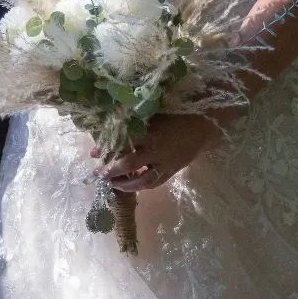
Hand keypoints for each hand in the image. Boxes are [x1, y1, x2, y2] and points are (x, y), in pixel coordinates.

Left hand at [101, 113, 223, 193]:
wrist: (204, 123)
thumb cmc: (176, 112)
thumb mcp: (154, 112)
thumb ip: (134, 120)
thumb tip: (111, 125)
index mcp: (150, 132)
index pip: (122, 143)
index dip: (107, 149)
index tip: (93, 153)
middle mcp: (156, 150)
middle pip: (128, 164)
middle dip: (111, 170)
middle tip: (98, 173)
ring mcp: (165, 163)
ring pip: (142, 180)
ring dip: (125, 184)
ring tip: (112, 184)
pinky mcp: (172, 171)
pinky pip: (155, 182)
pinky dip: (141, 186)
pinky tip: (131, 186)